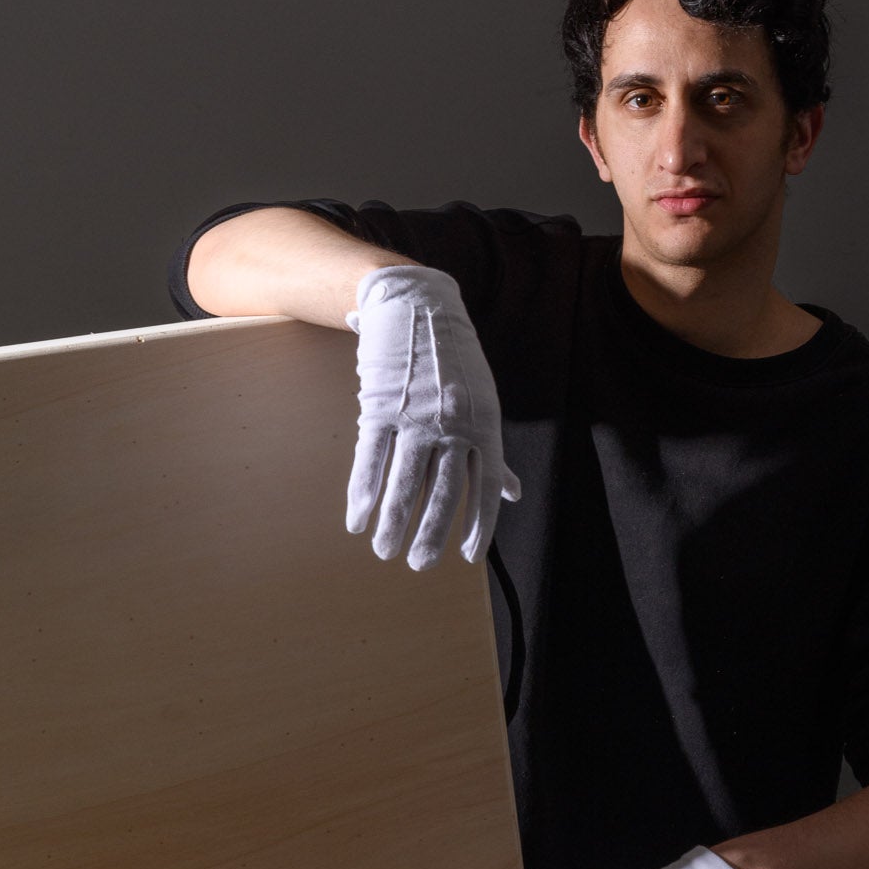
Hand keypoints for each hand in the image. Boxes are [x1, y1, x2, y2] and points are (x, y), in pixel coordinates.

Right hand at [345, 266, 520, 568]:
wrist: (417, 303)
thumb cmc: (455, 360)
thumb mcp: (485, 401)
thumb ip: (493, 452)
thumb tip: (511, 494)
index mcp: (484, 423)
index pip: (486, 484)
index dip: (480, 524)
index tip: (468, 557)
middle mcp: (453, 422)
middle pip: (444, 491)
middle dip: (430, 534)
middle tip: (418, 565)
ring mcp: (416, 415)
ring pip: (404, 481)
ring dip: (393, 522)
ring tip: (384, 551)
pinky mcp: (380, 405)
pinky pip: (371, 458)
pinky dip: (363, 492)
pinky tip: (358, 518)